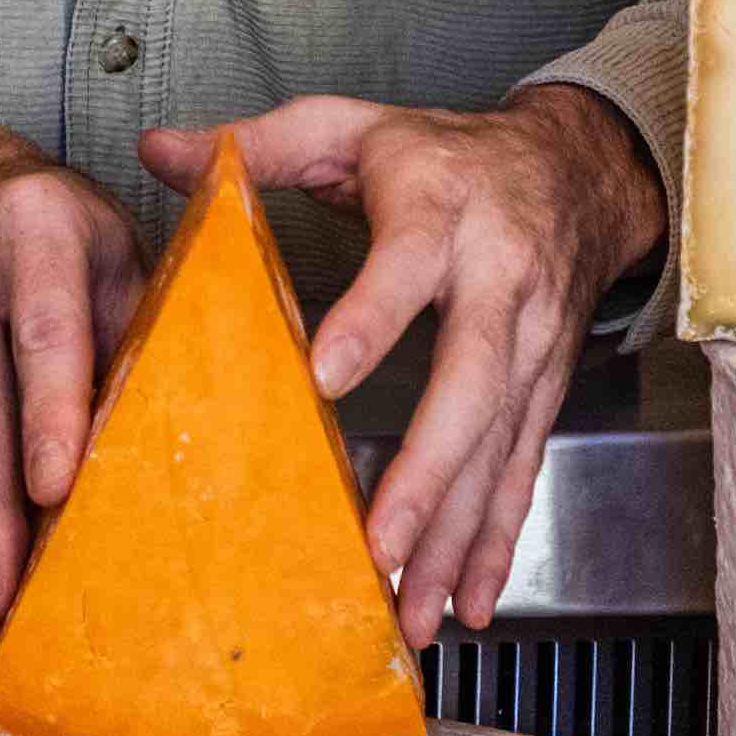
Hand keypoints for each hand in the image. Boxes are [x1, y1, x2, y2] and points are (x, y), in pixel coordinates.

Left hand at [143, 85, 665, 649]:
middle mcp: (498, 283)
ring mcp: (532, 344)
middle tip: (376, 543)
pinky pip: (521, 471)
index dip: (372, 319)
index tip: (325, 376)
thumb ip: (259, 144)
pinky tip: (466, 601)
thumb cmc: (445, 154)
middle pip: (472, 383)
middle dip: (427, 471)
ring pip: (499, 446)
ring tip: (409, 607)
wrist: (578, 169)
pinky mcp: (547, 389)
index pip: (406, 268)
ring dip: (456, 533)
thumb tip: (157, 148)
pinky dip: (496, 542)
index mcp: (439, 213)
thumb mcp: (352, 128)